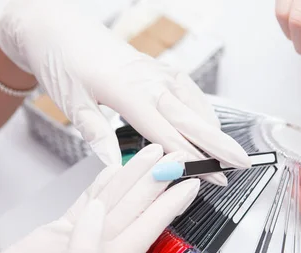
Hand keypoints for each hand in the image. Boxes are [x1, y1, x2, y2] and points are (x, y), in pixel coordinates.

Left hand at [0, 0, 249, 184]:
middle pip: (192, 119)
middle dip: (219, 144)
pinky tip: (207, 123)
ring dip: (214, 130)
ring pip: (194, 105)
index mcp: (129, 91)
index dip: (192, 159)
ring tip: (230, 153)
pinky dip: (202, 110)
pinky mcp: (157, 68)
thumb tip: (113, 164)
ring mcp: (157, 72)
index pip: (168, 134)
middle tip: (243, 164)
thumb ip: (94, 132)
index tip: (212, 177)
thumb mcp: (70, 100)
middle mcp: (149, 80)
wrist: (57, 26)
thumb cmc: (62, 60)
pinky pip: (188, 91)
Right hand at [0, 145, 199, 252]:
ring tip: (154, 155)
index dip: (169, 207)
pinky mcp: (56, 234)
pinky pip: (85, 203)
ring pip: (112, 203)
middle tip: (180, 157)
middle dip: (158, 183)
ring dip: (134, 179)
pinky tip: (115, 171)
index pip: (145, 232)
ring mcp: (77, 243)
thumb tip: (100, 211)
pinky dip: (101, 186)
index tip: (191, 184)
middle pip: (134, 212)